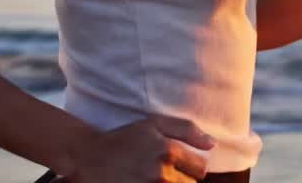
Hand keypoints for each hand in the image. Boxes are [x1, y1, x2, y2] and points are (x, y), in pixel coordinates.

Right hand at [55, 114, 213, 181]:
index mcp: (168, 151)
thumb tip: (212, 144)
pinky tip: (147, 181)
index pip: (200, 168)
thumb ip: (186, 129)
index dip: (192, 166)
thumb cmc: (124, 139)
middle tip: (162, 171)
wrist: (89, 159)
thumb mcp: (153, 124)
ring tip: (152, 177)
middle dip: (181, 178)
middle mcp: (161, 173)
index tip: (179, 163)